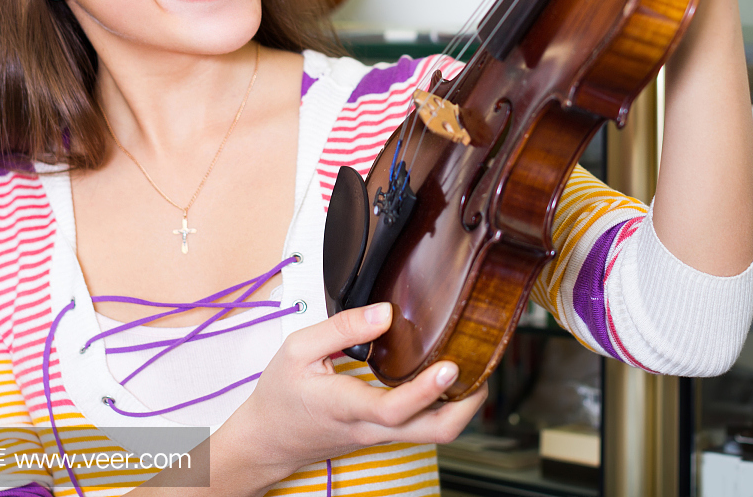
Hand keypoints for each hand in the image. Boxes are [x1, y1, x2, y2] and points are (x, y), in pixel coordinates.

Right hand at [228, 302, 486, 481]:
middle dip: (468, 405)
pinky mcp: (383, 434)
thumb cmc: (280, 396)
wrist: (267, 439)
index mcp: (345, 405)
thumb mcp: (296, 349)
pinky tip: (446, 378)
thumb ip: (340, 327)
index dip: (428, 389)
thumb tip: (384, 313)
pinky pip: (422, 426)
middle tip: (485, 369)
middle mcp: (371, 427)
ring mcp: (380, 435)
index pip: (394, 407)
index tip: (451, 365)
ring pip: (434, 432)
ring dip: (461, 405)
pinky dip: (443, 405)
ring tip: (475, 368)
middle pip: (434, 432)